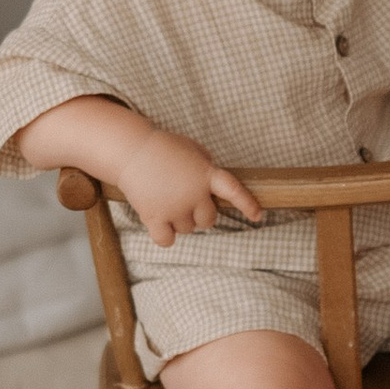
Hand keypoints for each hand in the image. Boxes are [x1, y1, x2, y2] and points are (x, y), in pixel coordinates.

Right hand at [116, 130, 263, 245]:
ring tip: (164, 199)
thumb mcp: (192, 150)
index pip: (234, 190)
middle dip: (199, 213)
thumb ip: (207, 168)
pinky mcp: (154, 217)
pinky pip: (167, 240)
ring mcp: (175, 207)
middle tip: (182, 199)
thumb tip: (215, 188)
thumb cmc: (162, 148)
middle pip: (209, 220)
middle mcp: (194, 193)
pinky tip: (158, 222)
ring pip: (188, 230)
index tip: (258, 216)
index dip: (248, 204)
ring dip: (179, 221)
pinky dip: (164, 236)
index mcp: (206, 174)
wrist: (131, 149)